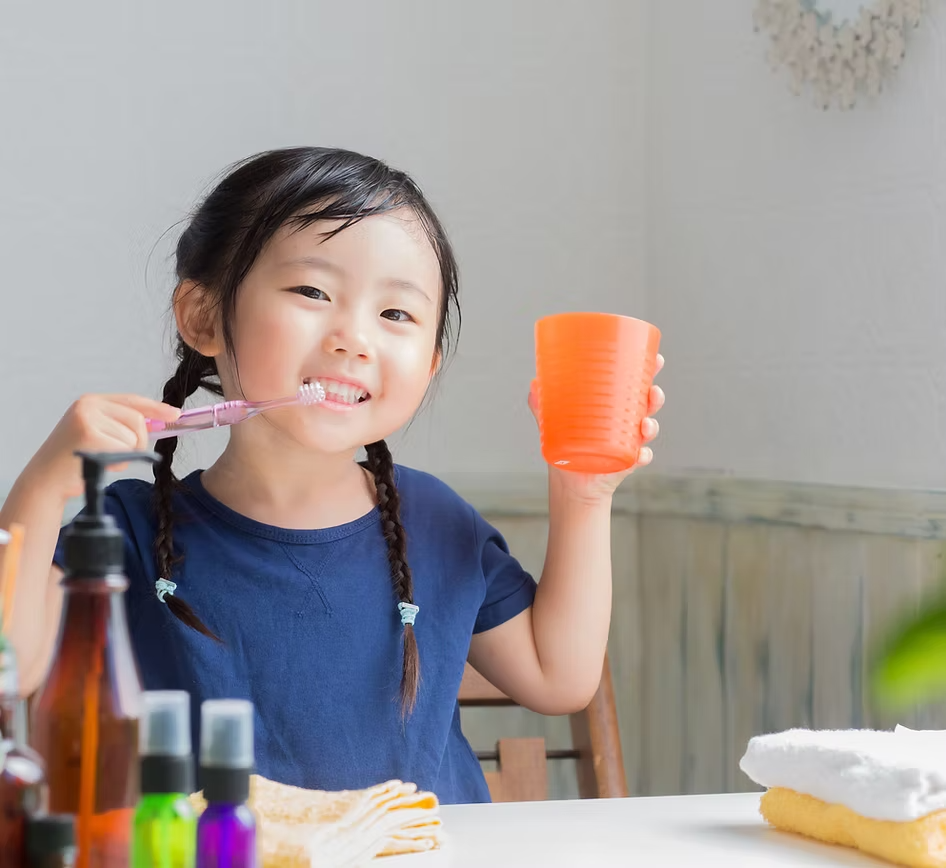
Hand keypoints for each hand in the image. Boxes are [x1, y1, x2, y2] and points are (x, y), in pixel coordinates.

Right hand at [23, 394, 180, 499]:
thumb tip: (160, 421)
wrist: (47, 479)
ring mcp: (88, 419)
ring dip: (124, 455)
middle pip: (138, 420)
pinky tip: (98, 464)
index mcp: (91, 401)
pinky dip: (117, 462)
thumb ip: (123, 425)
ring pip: (133, 437)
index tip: (175, 414)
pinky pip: (124, 450)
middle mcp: (88, 405)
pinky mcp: (90, 435)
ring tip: (101, 458)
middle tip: (118, 455)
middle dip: (138, 441)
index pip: (132, 401)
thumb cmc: (76, 459)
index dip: (156, 408)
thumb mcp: (99, 433)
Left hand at [528, 354, 664, 502]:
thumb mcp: (553, 423)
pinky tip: (640, 455)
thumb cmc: (567, 447)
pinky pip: (641, 459)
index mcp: (614, 407)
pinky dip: (643, 456)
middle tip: (652, 392)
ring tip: (645, 425)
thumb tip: (534, 385)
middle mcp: (626, 422)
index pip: (635, 385)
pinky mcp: (626, 464)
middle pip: (648, 405)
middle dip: (655, 396)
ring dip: (652, 425)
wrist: (570, 483)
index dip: (649, 371)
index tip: (657, 359)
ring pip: (648, 430)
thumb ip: (541, 405)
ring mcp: (629, 443)